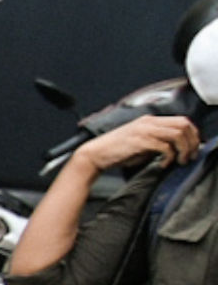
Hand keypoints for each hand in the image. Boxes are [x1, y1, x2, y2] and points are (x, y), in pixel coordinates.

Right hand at [74, 114, 198, 174]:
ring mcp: (144, 130)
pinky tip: (162, 164)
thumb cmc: (115, 151)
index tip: (191, 148)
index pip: (181, 121)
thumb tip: (176, 149)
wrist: (94, 154)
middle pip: (184, 125)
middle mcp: (148, 122)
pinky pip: (165, 147)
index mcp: (149, 120)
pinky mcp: (140, 141)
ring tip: (179, 161)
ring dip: (183, 150)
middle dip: (191, 142)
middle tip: (188, 156)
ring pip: (178, 134)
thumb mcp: (140, 143)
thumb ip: (157, 142)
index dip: (191, 135)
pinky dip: (169, 157)